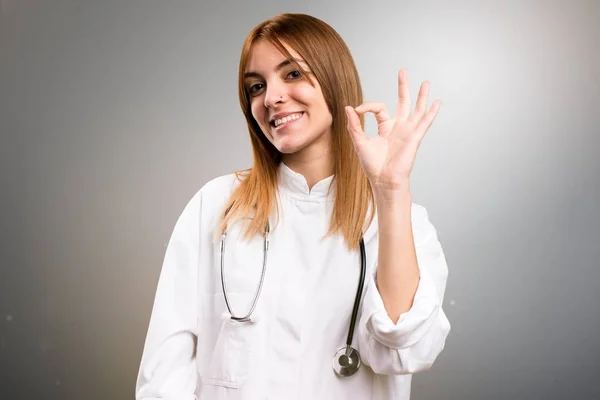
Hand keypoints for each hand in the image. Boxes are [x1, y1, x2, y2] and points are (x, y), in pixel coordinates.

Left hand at [345, 68, 440, 191]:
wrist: (383, 180)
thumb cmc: (372, 166)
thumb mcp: (359, 142)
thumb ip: (354, 125)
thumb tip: (348, 108)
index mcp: (386, 128)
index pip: (379, 108)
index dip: (367, 106)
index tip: (357, 111)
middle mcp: (398, 128)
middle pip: (402, 102)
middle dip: (403, 87)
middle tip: (403, 71)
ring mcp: (407, 132)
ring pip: (416, 110)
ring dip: (421, 96)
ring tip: (426, 82)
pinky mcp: (414, 138)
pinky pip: (424, 123)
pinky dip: (431, 112)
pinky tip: (437, 102)